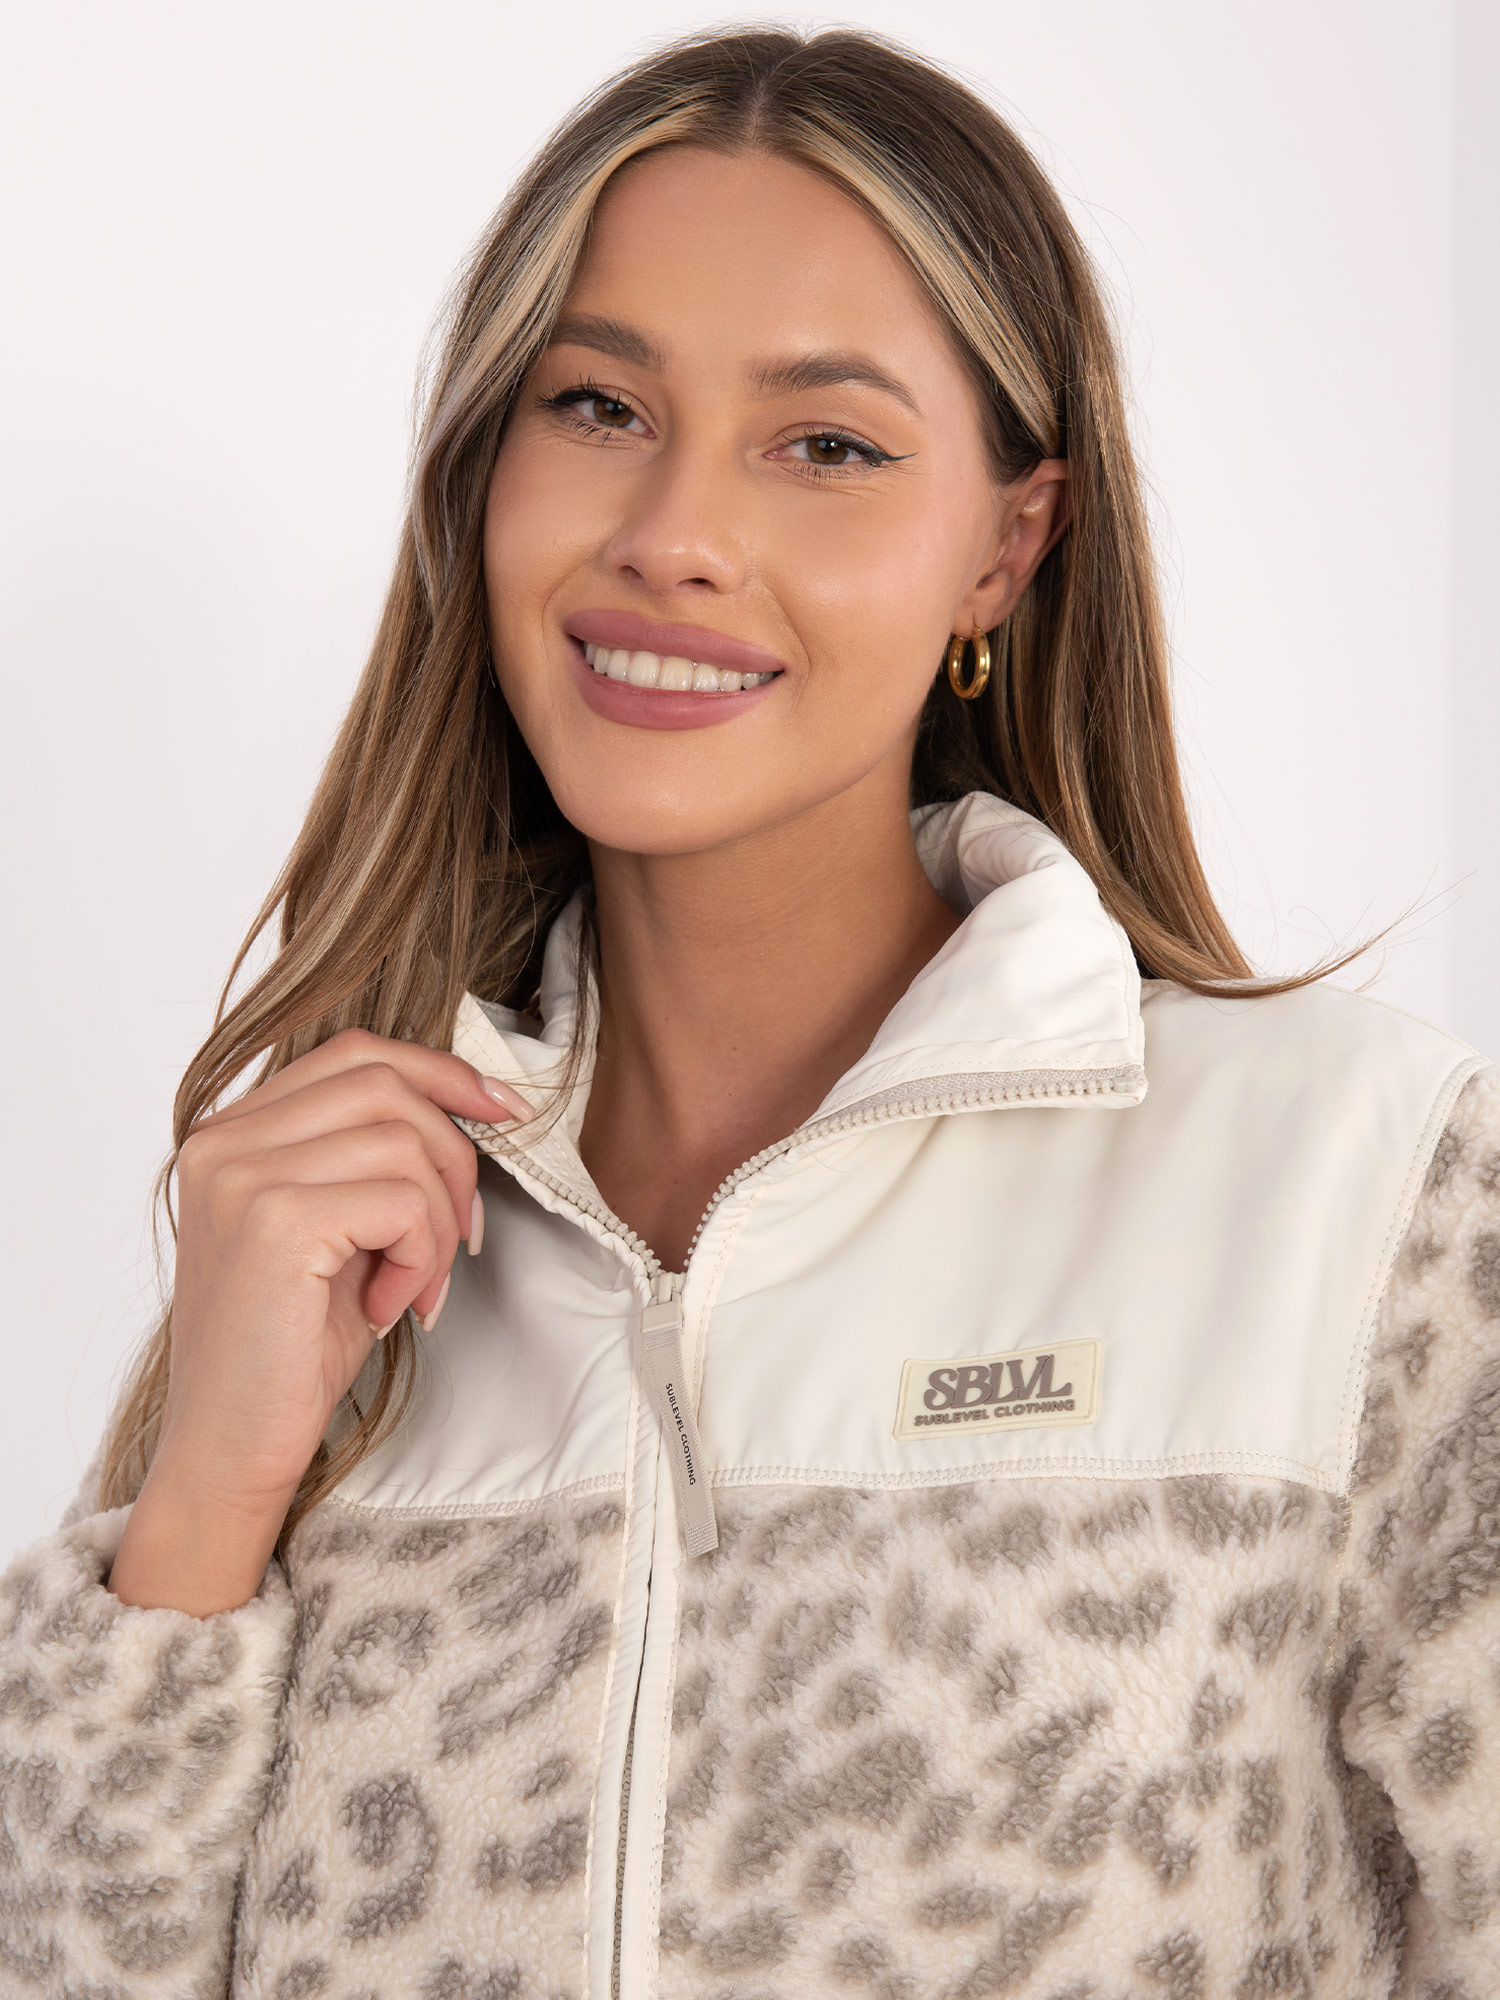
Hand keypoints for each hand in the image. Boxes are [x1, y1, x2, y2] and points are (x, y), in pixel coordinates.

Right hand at [108, 1029, 530, 1612]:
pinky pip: (402, 1201)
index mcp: (230, 1133)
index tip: (503, 1110)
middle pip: (385, 1085)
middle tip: (463, 1239)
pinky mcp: (274, 1222)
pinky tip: (391, 1307)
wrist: (230, 1449)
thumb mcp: (335, 1231)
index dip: (439, 1071)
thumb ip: (368, 1159)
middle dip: (453, 1156)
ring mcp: (242, 1176)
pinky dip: (422, 1256)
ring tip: (417, 1287)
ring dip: (439, 1221)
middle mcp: (222, 1140)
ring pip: (403, 1141)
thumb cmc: (289, 1349)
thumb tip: (473, 1101)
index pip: (353, 1054)